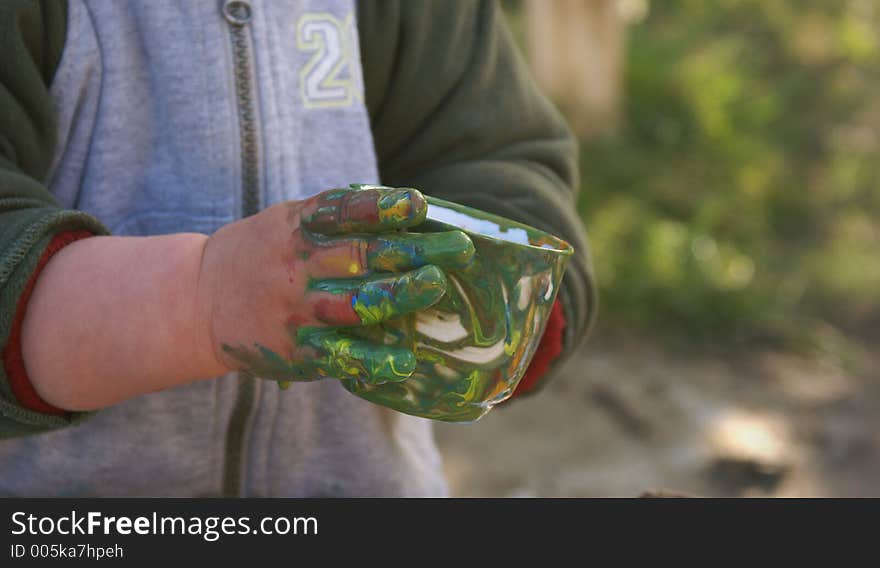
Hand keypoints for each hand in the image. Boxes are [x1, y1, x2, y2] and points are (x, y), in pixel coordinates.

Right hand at [196, 185, 473, 384]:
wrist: (196, 302)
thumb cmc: (258, 255)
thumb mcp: (285, 221)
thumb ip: (334, 216)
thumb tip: (402, 206)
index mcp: (296, 228)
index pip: (343, 212)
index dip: (382, 207)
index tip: (419, 204)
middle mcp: (297, 266)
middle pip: (362, 256)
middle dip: (414, 251)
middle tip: (458, 248)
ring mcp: (298, 310)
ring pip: (355, 303)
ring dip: (399, 295)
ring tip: (436, 285)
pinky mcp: (297, 351)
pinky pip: (339, 355)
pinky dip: (373, 360)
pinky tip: (405, 360)